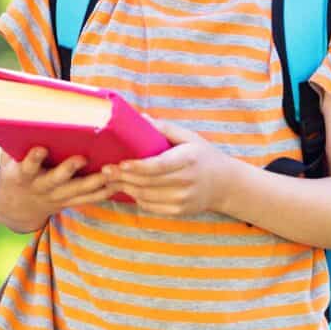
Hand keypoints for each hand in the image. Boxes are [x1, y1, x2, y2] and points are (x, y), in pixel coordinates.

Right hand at [0, 148, 113, 231]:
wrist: (18, 205)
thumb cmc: (16, 171)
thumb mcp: (9, 159)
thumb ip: (15, 143)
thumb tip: (21, 115)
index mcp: (23, 176)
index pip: (27, 167)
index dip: (33, 159)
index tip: (40, 149)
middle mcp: (41, 187)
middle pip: (55, 180)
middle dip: (68, 169)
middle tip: (82, 158)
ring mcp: (56, 197)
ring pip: (77, 191)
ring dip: (93, 182)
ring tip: (109, 172)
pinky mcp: (69, 202)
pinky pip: (87, 199)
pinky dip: (102, 193)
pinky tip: (116, 184)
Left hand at [108, 122, 242, 216]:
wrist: (225, 184)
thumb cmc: (202, 156)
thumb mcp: (189, 137)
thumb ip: (165, 128)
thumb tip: (140, 118)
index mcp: (188, 160)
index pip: (159, 166)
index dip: (137, 166)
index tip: (120, 163)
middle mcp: (186, 181)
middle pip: (148, 182)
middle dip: (123, 177)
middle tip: (105, 170)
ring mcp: (183, 199)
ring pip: (146, 196)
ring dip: (126, 188)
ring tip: (111, 179)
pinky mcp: (180, 211)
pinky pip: (151, 207)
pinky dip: (136, 198)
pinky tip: (128, 189)